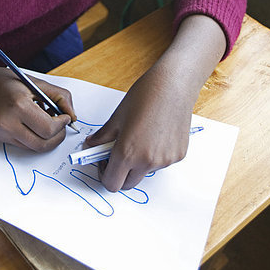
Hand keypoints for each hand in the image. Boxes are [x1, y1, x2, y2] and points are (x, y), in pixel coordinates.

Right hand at [0, 67, 75, 151]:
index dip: (62, 125)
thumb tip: (72, 115)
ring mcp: (2, 133)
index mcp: (18, 105)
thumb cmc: (6, 81)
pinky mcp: (0, 139)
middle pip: (42, 144)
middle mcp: (8, 123)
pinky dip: (35, 138)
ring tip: (48, 122)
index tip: (65, 117)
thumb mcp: (35, 82)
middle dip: (57, 136)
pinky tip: (34, 124)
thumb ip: (58, 96)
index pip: (48, 128)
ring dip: (47, 139)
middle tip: (61, 124)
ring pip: (34, 147)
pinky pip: (24, 145)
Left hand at [84, 14, 226, 192]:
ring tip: (139, 137)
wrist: (173, 85)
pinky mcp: (178, 155)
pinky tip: (155, 134)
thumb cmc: (144, 96)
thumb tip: (91, 145)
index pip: (111, 183)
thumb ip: (102, 136)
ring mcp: (165, 161)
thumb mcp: (118, 116)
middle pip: (127, 184)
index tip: (104, 162)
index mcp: (127, 152)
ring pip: (144, 172)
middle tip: (117, 153)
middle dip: (120, 172)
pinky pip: (160, 163)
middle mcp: (147, 162)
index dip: (104, 174)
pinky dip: (154, 155)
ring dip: (137, 163)